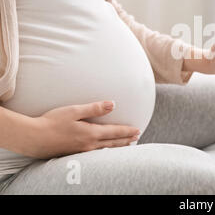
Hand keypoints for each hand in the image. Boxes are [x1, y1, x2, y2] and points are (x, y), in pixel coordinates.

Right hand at [23, 101, 139, 158]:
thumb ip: (94, 108)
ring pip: (104, 150)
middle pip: (112, 143)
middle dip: (126, 140)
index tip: (137, 130)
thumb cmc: (52, 122)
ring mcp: (81, 151)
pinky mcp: (73, 154)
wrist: (32, 138)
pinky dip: (105, 152)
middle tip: (136, 138)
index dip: (127, 131)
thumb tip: (112, 104)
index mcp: (90, 133)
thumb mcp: (74, 111)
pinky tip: (105, 151)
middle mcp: (88, 145)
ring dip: (117, 147)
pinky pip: (95, 154)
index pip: (114, 132)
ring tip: (126, 145)